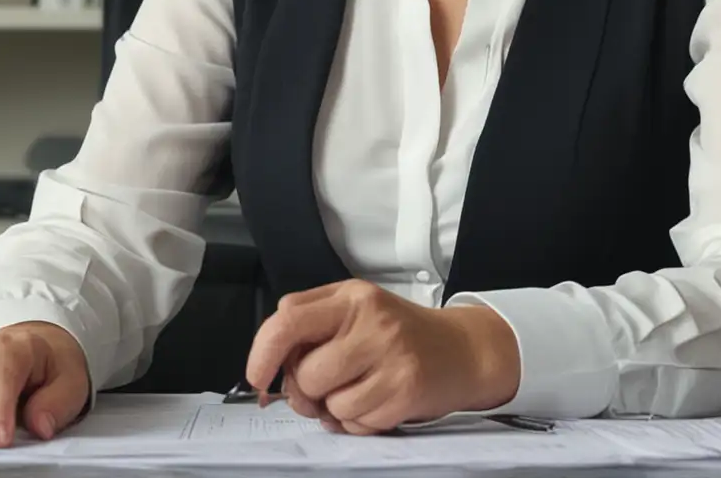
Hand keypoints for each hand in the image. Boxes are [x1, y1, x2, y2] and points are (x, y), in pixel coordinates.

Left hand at [245, 279, 520, 434]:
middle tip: (327, 384)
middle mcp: (373, 323)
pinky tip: (377, 401)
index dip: (262, 354)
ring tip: (360, 390)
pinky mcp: (406, 391)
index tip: (258, 377)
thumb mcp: (357, 308)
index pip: (288, 320)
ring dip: (336, 407)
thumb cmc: (399, 332)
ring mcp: (392, 358)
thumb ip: (312, 319)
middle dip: (307, 390)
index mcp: (353, 297)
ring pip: (329, 404)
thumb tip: (270, 356)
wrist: (462, 350)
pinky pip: (356, 422)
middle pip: (306, 374)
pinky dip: (358, 421)